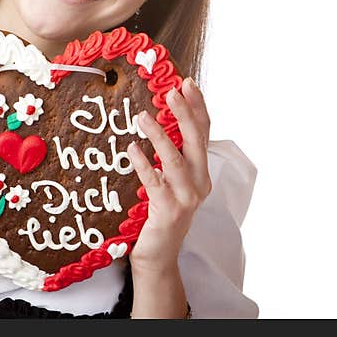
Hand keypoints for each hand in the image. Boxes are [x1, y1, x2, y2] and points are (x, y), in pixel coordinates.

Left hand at [127, 77, 212, 272]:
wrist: (158, 254)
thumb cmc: (159, 211)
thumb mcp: (169, 179)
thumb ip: (169, 153)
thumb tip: (156, 117)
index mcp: (202, 171)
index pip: (204, 132)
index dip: (197, 107)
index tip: (187, 83)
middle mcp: (199, 182)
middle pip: (196, 141)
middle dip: (185, 113)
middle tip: (171, 91)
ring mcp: (186, 198)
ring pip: (176, 159)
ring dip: (160, 135)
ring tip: (143, 116)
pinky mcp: (168, 211)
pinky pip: (155, 183)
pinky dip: (143, 164)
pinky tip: (132, 149)